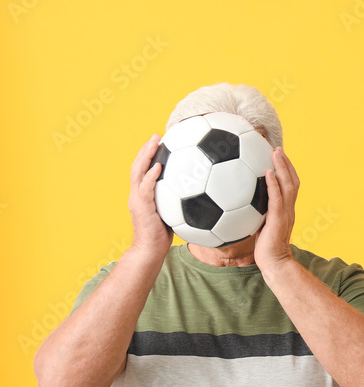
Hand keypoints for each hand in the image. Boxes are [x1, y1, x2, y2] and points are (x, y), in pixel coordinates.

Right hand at [128, 134, 171, 261]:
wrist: (150, 251)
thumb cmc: (163, 236)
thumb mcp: (173, 216)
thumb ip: (180, 203)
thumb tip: (202, 196)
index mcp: (143, 195)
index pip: (144, 170)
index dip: (150, 155)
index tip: (160, 143)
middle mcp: (137, 194)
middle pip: (138, 166)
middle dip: (146, 149)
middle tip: (157, 135)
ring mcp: (137, 200)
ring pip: (138, 172)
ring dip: (146, 155)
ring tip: (155, 142)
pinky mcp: (141, 207)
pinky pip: (145, 188)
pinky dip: (151, 176)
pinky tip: (159, 166)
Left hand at [255, 147, 299, 272]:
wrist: (274, 263)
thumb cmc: (265, 248)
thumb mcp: (261, 226)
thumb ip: (257, 214)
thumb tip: (241, 204)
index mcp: (286, 210)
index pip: (290, 186)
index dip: (286, 171)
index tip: (278, 157)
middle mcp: (289, 208)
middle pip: (293, 181)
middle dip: (286, 163)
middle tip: (277, 149)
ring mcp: (285, 213)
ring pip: (288, 185)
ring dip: (282, 167)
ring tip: (276, 153)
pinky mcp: (278, 218)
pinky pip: (277, 197)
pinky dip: (274, 183)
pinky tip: (268, 172)